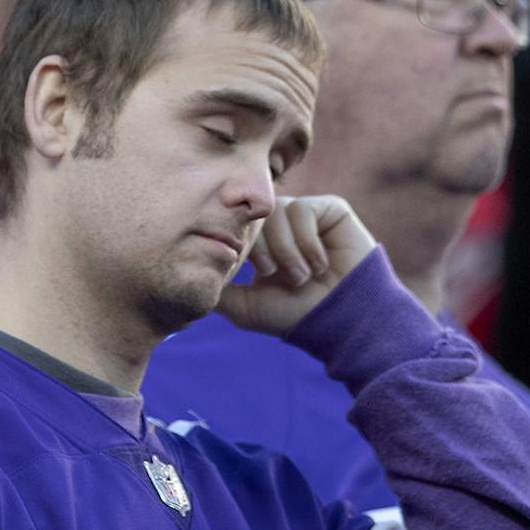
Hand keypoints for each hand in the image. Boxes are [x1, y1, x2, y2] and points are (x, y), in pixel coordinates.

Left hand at [215, 195, 378, 336]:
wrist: (341, 319)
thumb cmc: (294, 314)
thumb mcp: (244, 306)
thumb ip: (217, 288)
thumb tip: (188, 275)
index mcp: (259, 243)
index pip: (234, 226)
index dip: (241, 247)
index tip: (257, 272)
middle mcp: (279, 226)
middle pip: (252, 216)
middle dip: (262, 249)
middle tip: (276, 274)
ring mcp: (303, 216)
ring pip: (275, 212)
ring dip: (286, 249)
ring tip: (301, 276)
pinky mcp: (329, 210)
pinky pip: (302, 210)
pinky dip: (307, 241)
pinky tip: (320, 263)